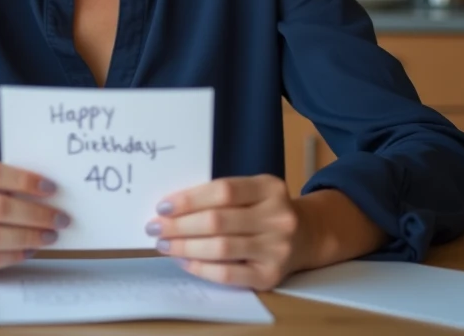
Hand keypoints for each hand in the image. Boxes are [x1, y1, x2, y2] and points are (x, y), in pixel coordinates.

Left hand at [145, 175, 310, 290]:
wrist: (308, 236)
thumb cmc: (266, 210)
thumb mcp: (254, 191)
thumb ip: (221, 195)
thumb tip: (171, 207)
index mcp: (270, 187)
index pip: (223, 191)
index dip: (189, 199)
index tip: (163, 206)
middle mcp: (278, 218)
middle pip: (218, 221)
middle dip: (179, 225)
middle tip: (155, 227)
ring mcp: (277, 249)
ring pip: (220, 249)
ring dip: (185, 247)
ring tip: (164, 244)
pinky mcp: (270, 276)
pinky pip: (228, 274)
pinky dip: (201, 268)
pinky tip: (184, 261)